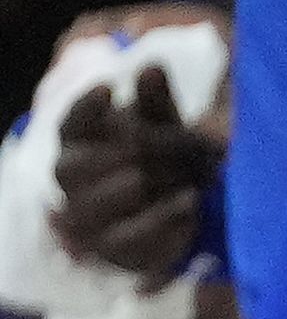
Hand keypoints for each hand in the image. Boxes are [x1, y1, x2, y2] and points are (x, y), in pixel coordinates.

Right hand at [51, 68, 222, 291]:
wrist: (188, 205)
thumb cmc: (168, 153)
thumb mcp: (167, 123)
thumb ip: (158, 101)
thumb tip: (150, 68)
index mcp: (83, 145)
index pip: (69, 126)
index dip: (84, 108)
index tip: (110, 88)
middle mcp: (76, 184)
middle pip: (67, 170)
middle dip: (103, 157)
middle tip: (138, 146)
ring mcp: (89, 220)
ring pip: (83, 209)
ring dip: (118, 191)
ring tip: (144, 177)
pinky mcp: (114, 250)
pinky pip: (125, 240)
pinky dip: (156, 219)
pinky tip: (188, 199)